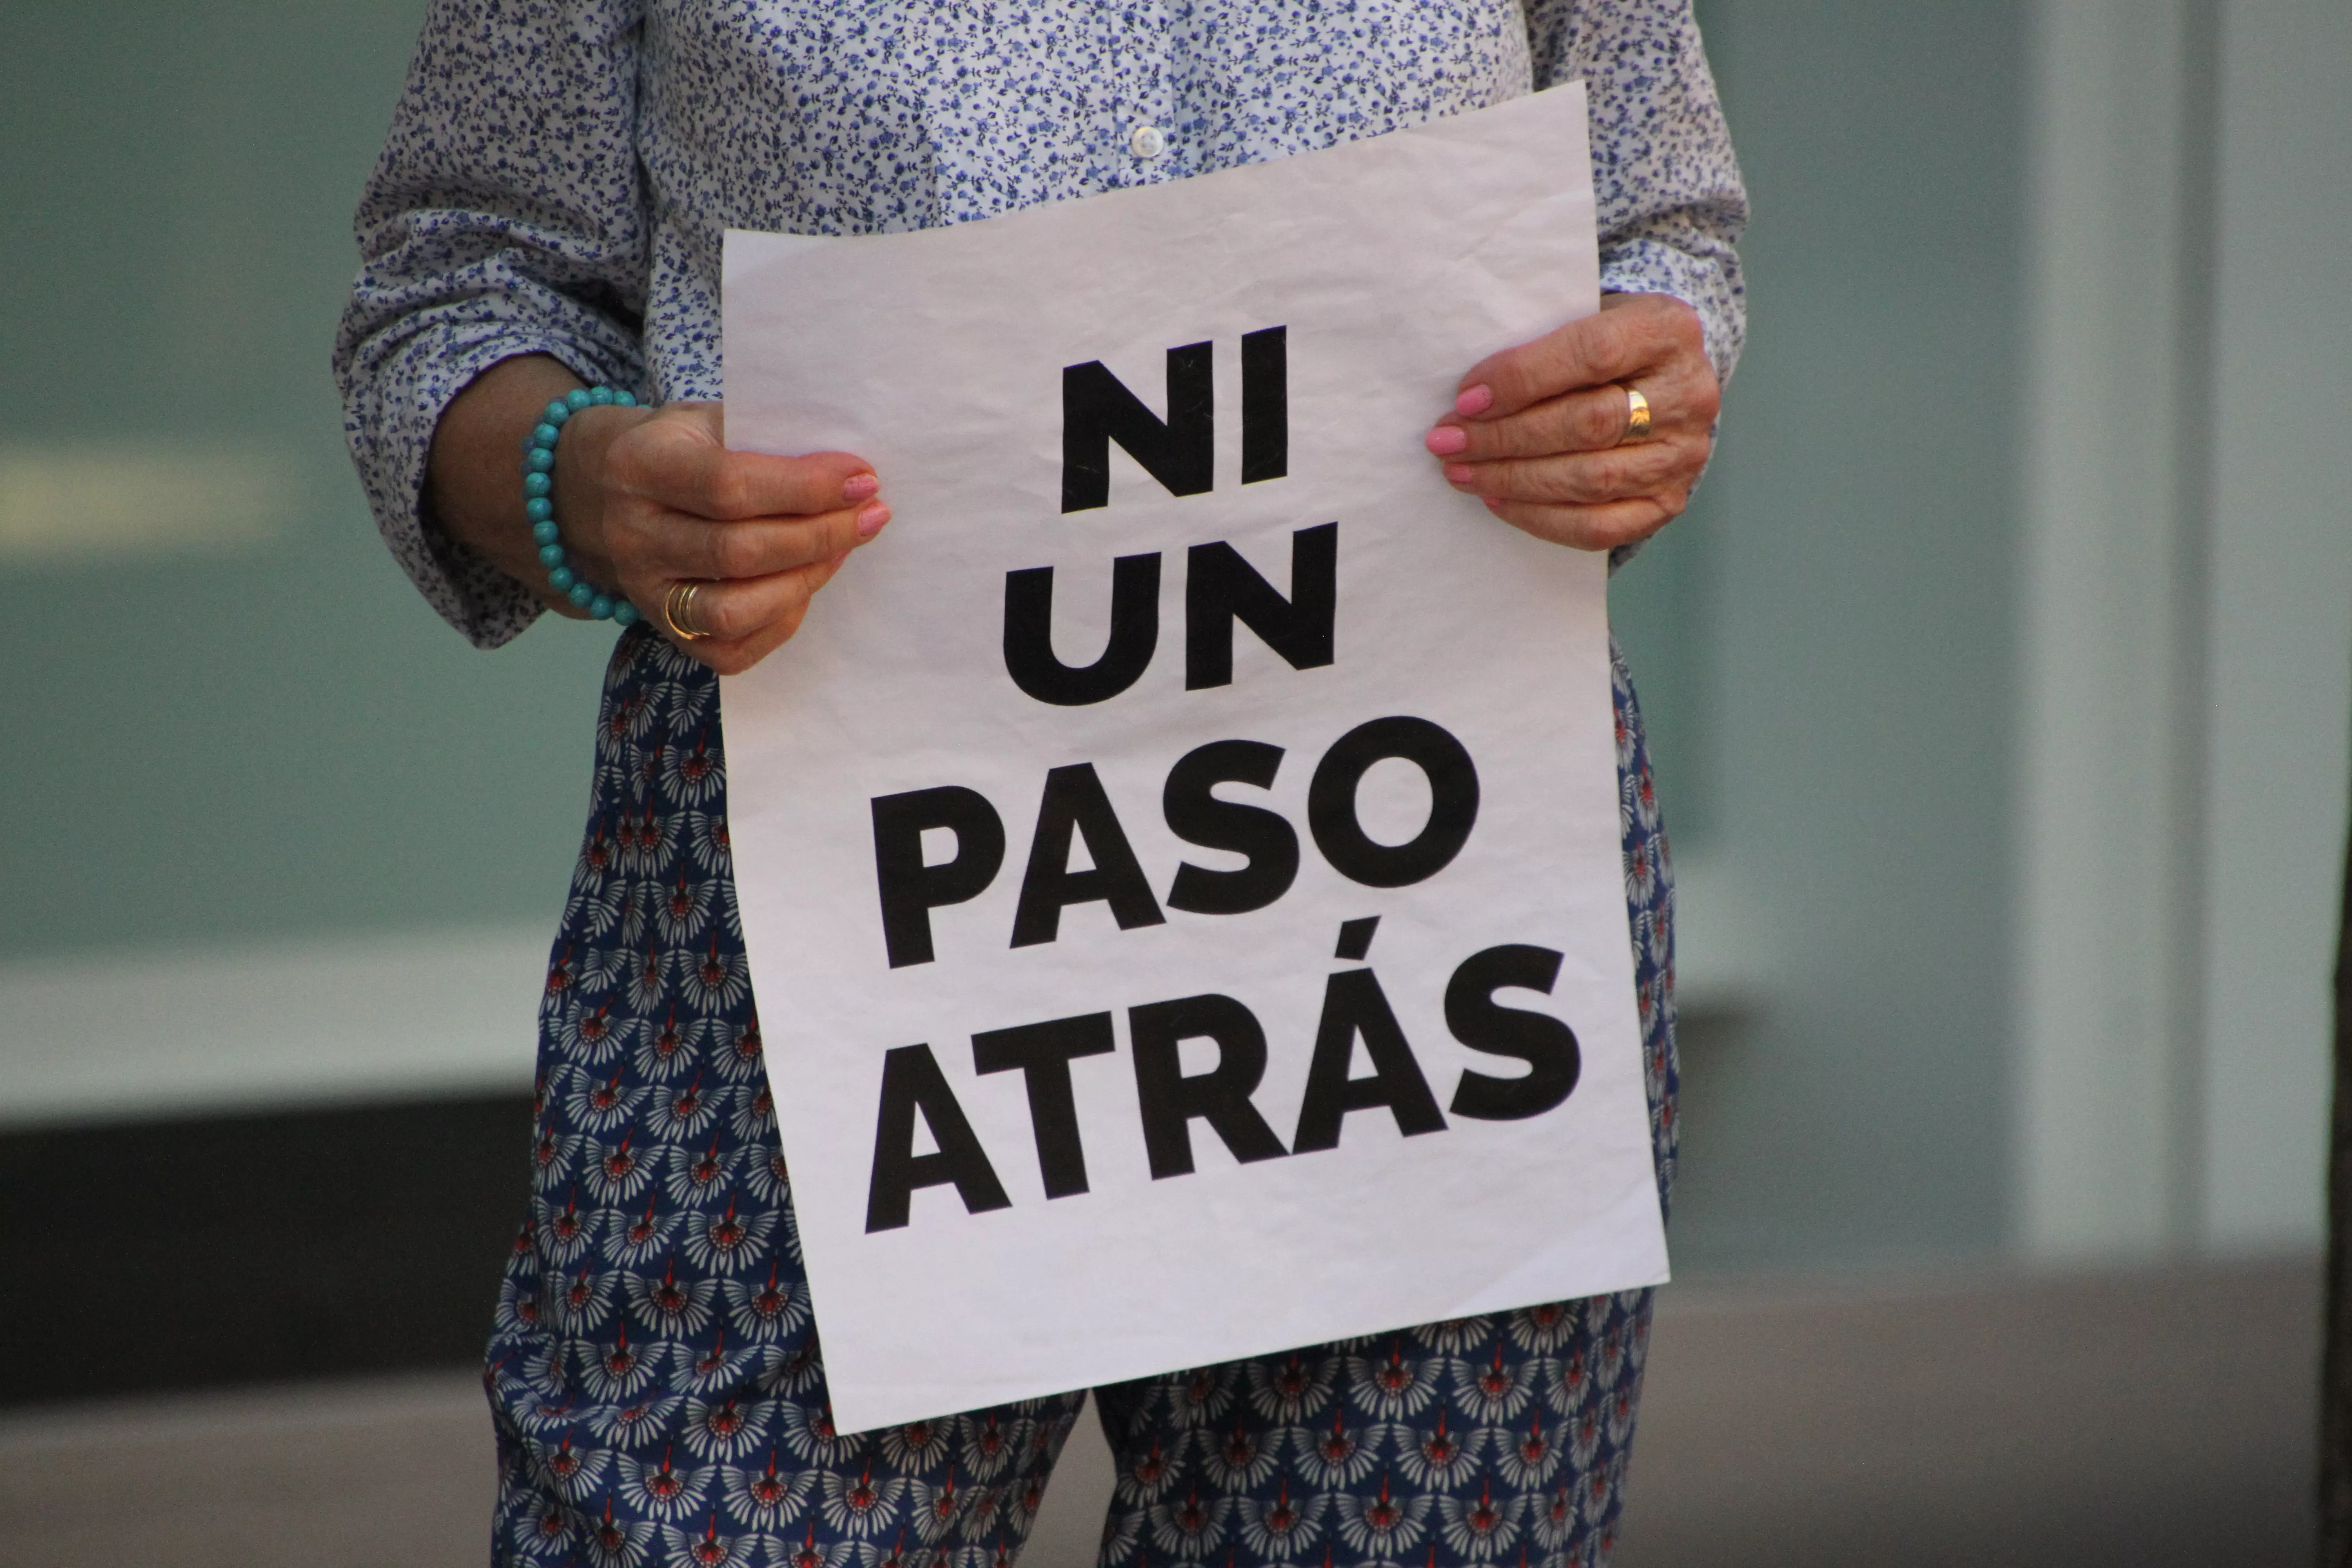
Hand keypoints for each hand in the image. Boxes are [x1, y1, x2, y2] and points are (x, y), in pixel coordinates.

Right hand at [550, 402, 887, 674]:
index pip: (729, 486)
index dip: (805, 488)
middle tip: (871, 514)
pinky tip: (807, 582)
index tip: (862, 479)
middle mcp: (631, 535)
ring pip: (735, 609)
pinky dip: (782, 619)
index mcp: (639, 467)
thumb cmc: (679, 449)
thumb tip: (847, 474)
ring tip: (843, 548)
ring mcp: (644, 591)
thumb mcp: (707, 421)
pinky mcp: (665, 631)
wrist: (605, 490)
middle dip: (820, 535)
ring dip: (805, 580)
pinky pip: (733, 648)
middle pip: (739, 551)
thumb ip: (765, 439)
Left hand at [1423, 292, 1719, 550]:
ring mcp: (1683, 455)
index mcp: (1667, 331)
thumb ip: (1543, 345)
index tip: (1466, 399)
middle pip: (1588, 424)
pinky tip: (1498, 501)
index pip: (1592, 355)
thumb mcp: (1585, 317)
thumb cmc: (1607, 345)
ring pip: (1590, 479)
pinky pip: (1599, 526)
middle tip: (1447, 441)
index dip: (1523, 379)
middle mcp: (1687, 395)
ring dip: (1513, 480)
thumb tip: (1470, 399)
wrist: (1659, 379)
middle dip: (1505, 438)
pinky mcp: (1668, 502)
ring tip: (1461, 472)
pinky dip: (1540, 518)